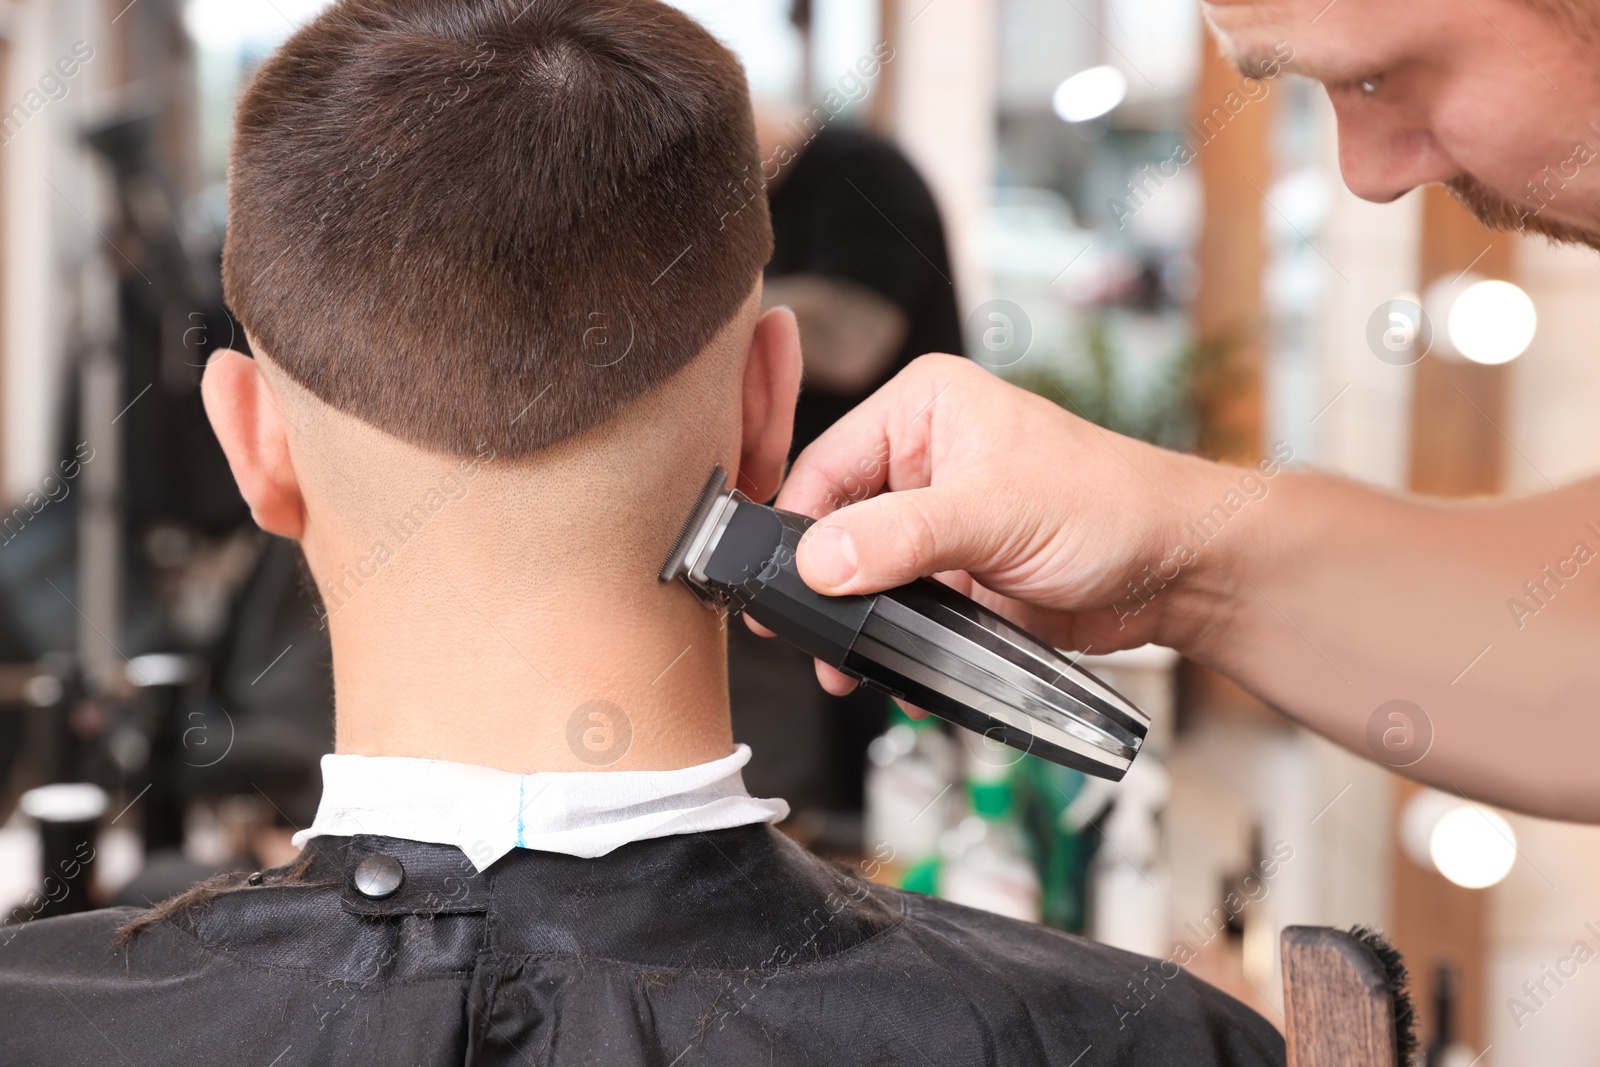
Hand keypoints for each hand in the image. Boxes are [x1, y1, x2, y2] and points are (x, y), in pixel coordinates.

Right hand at [760, 354, 1237, 693]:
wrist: (1179, 569)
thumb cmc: (1112, 504)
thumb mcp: (995, 513)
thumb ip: (902, 536)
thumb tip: (821, 560)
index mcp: (922, 409)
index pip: (825, 466)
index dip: (796, 530)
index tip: (776, 588)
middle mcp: (923, 458)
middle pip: (835, 526)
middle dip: (824, 589)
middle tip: (810, 640)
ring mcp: (938, 520)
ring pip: (863, 576)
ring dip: (855, 626)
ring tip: (849, 668)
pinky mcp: (955, 572)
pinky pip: (901, 612)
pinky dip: (893, 646)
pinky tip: (898, 674)